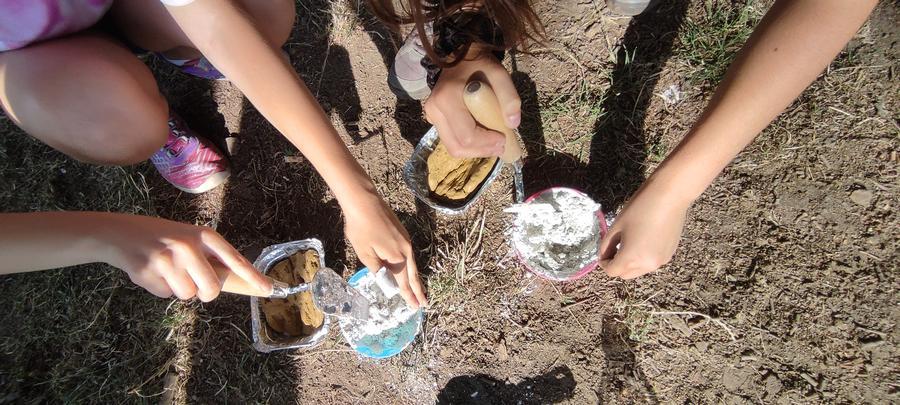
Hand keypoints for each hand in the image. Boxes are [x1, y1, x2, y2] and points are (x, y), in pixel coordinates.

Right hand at [101, 215, 270, 300]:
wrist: (120, 233)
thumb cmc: (164, 238)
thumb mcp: (190, 238)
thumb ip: (209, 257)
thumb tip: (238, 282)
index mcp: (203, 235)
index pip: (234, 259)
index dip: (252, 276)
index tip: (269, 289)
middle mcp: (188, 246)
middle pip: (211, 289)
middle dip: (206, 293)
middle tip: (196, 284)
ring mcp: (167, 260)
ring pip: (188, 295)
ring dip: (180, 289)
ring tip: (167, 269)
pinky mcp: (149, 273)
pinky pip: (166, 294)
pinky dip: (161, 288)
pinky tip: (152, 272)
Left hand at [343, 193, 426, 308]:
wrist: (364, 202)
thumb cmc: (361, 228)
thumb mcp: (365, 254)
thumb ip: (378, 270)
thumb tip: (388, 283)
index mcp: (397, 258)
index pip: (403, 282)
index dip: (408, 295)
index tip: (416, 307)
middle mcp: (406, 250)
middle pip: (413, 274)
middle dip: (418, 290)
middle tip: (424, 303)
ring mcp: (406, 240)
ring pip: (412, 264)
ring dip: (415, 278)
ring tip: (419, 290)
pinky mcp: (402, 233)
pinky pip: (409, 255)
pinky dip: (410, 266)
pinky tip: (408, 269)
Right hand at [424, 45, 520, 157]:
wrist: (458, 54)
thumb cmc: (479, 64)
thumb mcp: (499, 74)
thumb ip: (509, 97)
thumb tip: (513, 124)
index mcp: (447, 99)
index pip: (467, 136)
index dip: (486, 143)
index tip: (504, 139)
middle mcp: (434, 110)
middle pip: (457, 147)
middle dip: (481, 151)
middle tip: (501, 146)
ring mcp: (431, 115)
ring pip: (452, 148)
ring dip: (474, 151)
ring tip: (493, 144)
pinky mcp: (433, 119)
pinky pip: (450, 140)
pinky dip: (467, 145)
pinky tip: (481, 137)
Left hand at [598, 184, 690, 279]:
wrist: (669, 197)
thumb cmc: (639, 209)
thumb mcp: (616, 226)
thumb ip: (606, 245)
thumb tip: (604, 255)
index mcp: (631, 258)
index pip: (612, 271)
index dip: (604, 262)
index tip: (604, 251)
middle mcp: (647, 265)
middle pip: (625, 275)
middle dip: (617, 265)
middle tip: (615, 248)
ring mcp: (661, 261)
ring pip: (639, 270)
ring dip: (631, 263)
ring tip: (631, 243)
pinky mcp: (669, 255)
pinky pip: (652, 262)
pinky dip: (644, 257)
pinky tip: (645, 240)